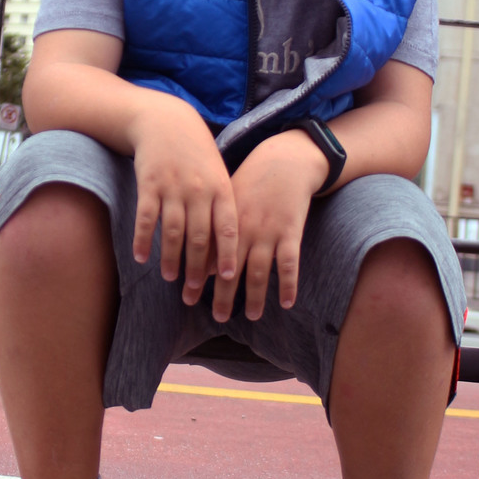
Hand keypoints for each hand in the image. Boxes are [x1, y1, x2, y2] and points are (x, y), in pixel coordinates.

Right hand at [126, 100, 237, 305]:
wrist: (166, 119)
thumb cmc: (196, 152)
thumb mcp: (217, 172)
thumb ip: (222, 204)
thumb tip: (227, 245)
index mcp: (220, 187)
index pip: (227, 228)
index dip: (228, 254)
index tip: (230, 278)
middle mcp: (198, 190)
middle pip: (200, 237)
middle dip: (198, 268)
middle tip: (195, 293)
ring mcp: (173, 187)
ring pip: (173, 231)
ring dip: (171, 258)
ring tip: (170, 278)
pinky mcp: (149, 184)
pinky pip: (146, 218)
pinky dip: (143, 240)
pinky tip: (141, 258)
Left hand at [212, 130, 327, 323]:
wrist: (284, 160)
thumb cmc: (251, 181)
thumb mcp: (227, 199)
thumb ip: (213, 227)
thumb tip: (199, 258)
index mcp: (224, 221)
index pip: (207, 255)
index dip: (196, 278)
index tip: (188, 297)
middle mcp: (243, 229)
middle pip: (230, 270)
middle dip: (223, 296)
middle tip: (218, 318)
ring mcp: (268, 231)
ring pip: (259, 272)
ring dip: (255, 297)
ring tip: (252, 317)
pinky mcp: (291, 232)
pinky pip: (289, 264)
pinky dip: (288, 284)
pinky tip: (287, 303)